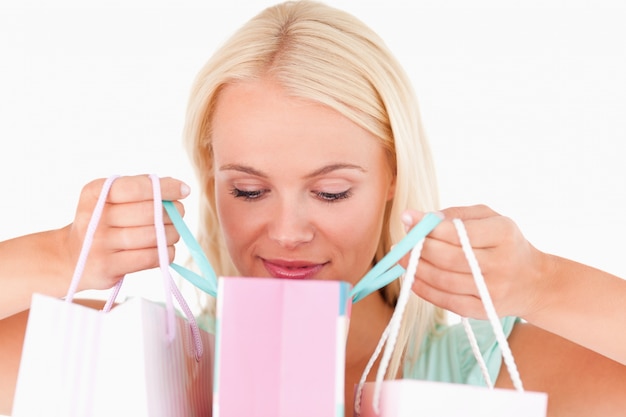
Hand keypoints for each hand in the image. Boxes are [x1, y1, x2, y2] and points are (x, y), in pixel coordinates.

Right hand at [63, 175, 189, 291]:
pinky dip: (165, 252)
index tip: (184, 190)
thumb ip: (140, 188)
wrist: (70, 256)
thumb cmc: (102, 221)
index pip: (135, 187)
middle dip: (172, 212)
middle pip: (149, 213)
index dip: (165, 188)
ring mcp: (99, 244)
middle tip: (178, 213)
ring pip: (153, 236)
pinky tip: (164, 248)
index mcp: (94, 193)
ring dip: (171, 233)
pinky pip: (150, 258)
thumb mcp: (109, 198)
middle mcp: (94, 217)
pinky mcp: (107, 267)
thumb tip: (179, 187)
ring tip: (171, 231)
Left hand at [403, 205, 551, 319]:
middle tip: (402, 242)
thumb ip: (455, 214)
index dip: (428, 226)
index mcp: (503, 233)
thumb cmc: (503, 242)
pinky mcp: (484, 311)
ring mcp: (493, 291)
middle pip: (448, 257)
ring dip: (415, 269)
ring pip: (443, 280)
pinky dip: (424, 290)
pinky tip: (412, 278)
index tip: (407, 218)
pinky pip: (446, 301)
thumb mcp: (489, 218)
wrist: (534, 281)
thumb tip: (419, 218)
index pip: (458, 231)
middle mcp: (501, 263)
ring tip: (402, 258)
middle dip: (419, 248)